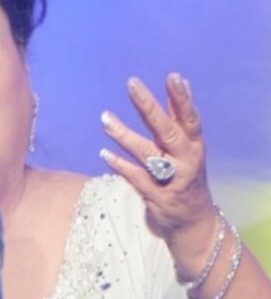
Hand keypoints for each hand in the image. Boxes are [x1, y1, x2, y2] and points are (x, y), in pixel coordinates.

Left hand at [99, 73, 214, 248]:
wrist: (193, 221)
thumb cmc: (187, 176)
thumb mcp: (188, 148)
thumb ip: (179, 118)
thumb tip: (179, 82)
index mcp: (194, 145)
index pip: (190, 117)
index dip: (182, 98)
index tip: (172, 77)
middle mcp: (186, 160)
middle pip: (167, 130)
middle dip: (149, 106)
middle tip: (132, 84)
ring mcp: (172, 179)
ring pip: (147, 153)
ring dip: (124, 135)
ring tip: (105, 118)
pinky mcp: (157, 196)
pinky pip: (135, 177)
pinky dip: (120, 165)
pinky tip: (104, 154)